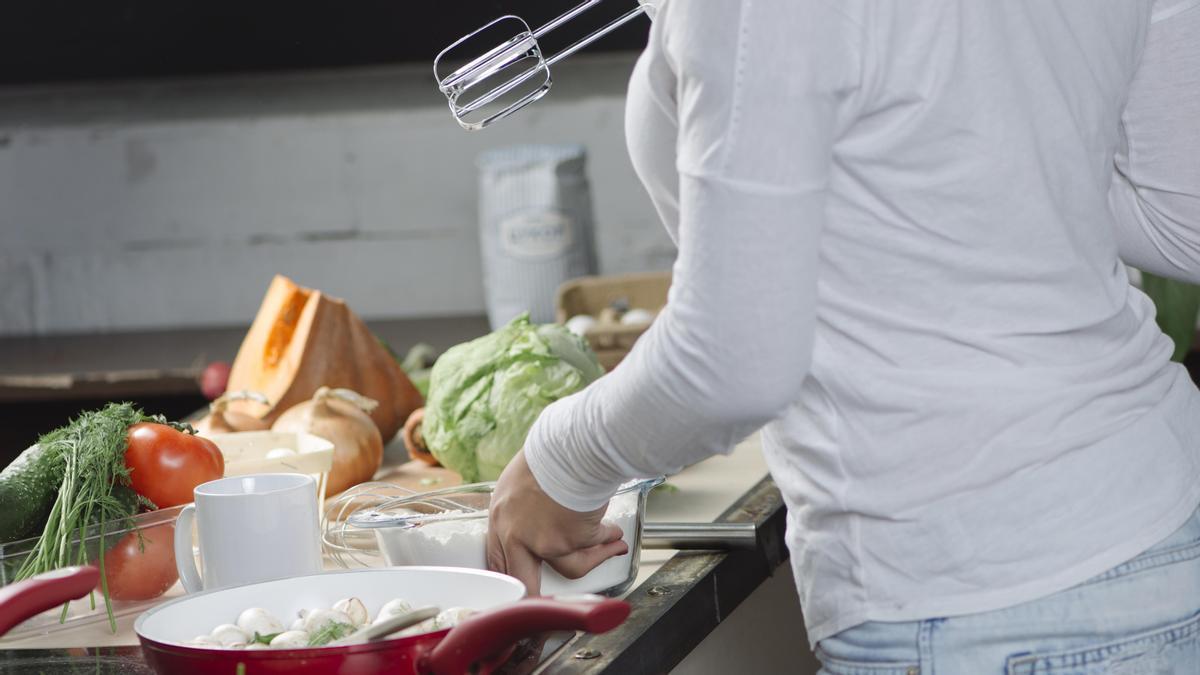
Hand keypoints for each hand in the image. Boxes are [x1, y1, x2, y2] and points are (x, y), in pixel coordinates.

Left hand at [487, 451, 627, 594]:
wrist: (573, 448)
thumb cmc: (554, 452)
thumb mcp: (523, 478)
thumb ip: (526, 506)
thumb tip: (544, 521)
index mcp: (500, 516)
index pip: (498, 559)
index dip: (512, 575)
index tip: (522, 585)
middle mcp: (515, 533)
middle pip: (523, 582)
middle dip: (536, 598)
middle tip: (546, 609)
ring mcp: (542, 541)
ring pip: (570, 567)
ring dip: (595, 557)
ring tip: (611, 544)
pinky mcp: (569, 541)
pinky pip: (592, 548)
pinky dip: (607, 539)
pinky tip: (614, 531)